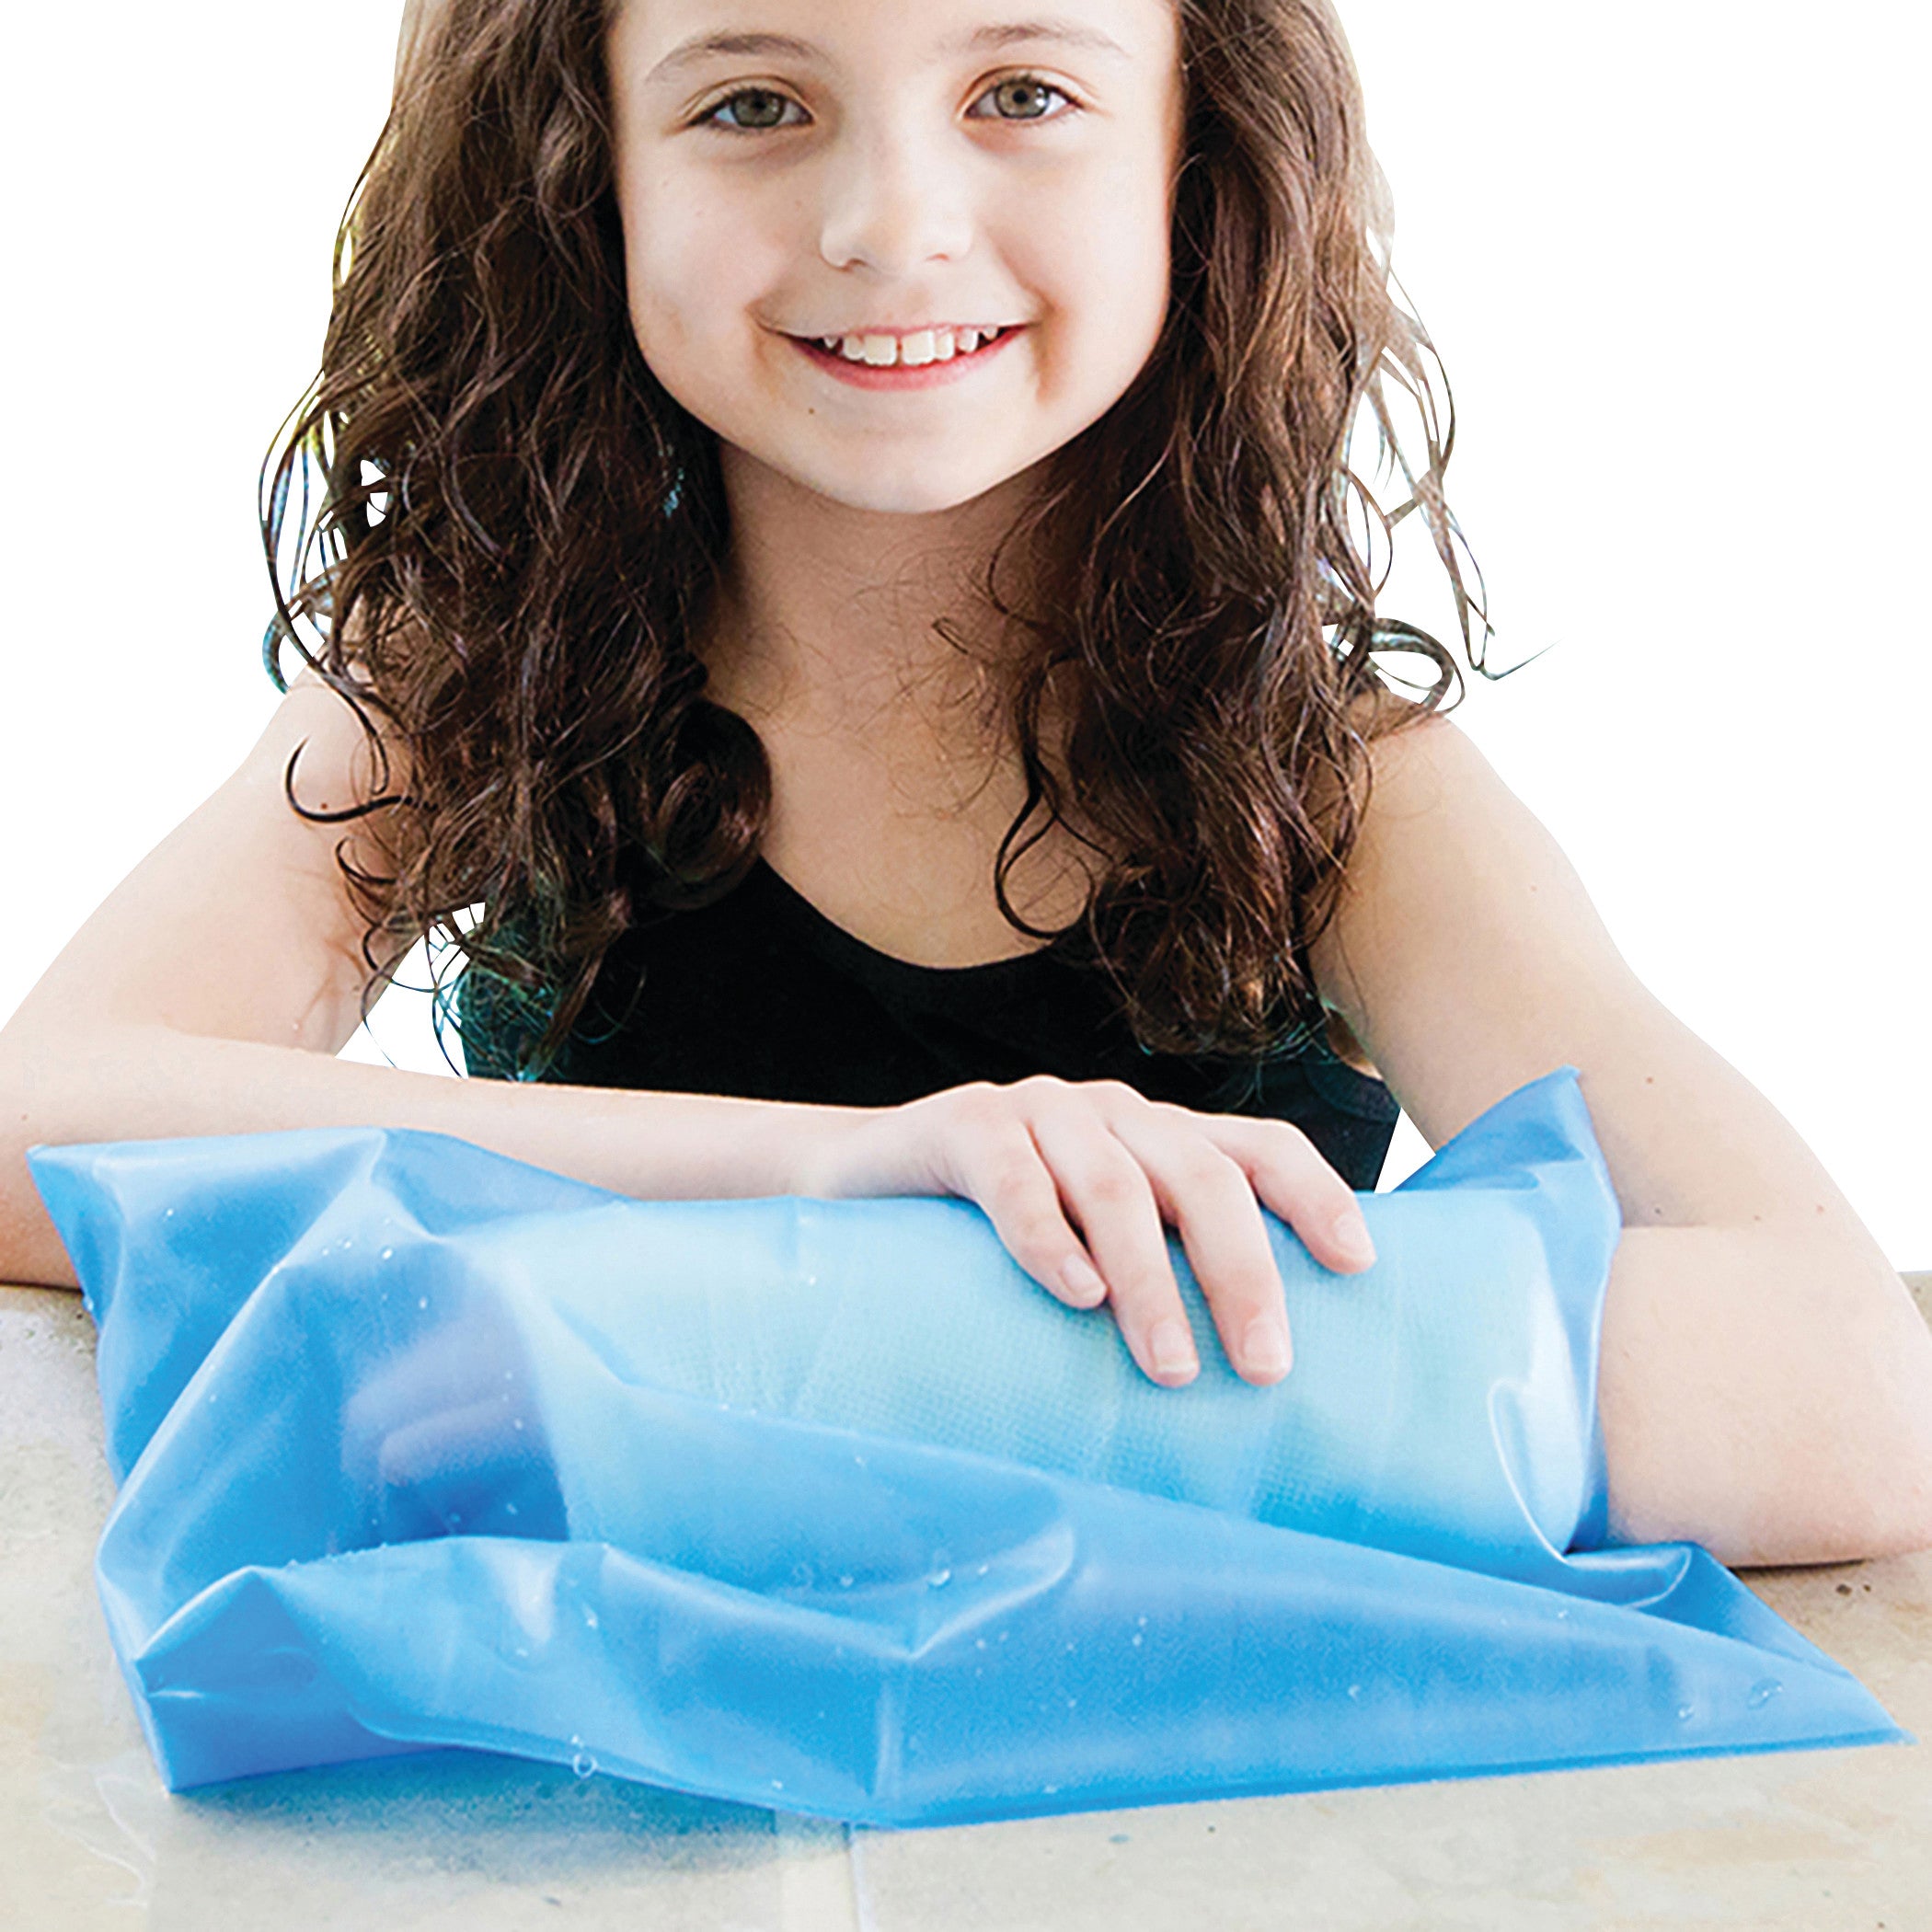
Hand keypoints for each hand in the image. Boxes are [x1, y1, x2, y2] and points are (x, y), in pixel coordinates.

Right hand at [796, 1075, 1376, 1388]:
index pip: (1258, 1148)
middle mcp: (1111, 1114)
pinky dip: (1049, 1239)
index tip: (1358, 1267)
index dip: (1314, 1197)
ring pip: (1114, 1186)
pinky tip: (1075, 1295)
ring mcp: (1036, 1111)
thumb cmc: (993, 1239)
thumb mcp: (1093, 1248)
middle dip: (1241, 1271)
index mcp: (1157, 1137)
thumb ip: (1159, 1276)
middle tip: (1265, 1366)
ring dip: (1150, 1282)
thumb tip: (1255, 1379)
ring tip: (1171, 1368)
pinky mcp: (963, 1126)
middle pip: (1200, 1176)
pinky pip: (1016, 1180)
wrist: (859, 1183)